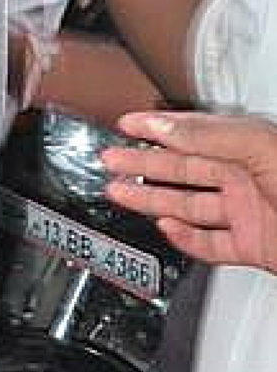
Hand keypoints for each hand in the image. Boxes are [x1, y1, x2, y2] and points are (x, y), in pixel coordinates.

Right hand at [102, 109, 276, 273]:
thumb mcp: (259, 146)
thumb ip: (211, 136)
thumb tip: (165, 128)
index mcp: (245, 146)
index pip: (191, 133)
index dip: (156, 127)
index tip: (128, 123)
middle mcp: (245, 178)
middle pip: (182, 169)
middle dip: (142, 163)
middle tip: (112, 159)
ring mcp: (248, 214)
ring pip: (190, 206)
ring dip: (153, 200)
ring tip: (121, 192)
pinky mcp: (254, 248)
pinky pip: (211, 244)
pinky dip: (186, 239)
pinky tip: (167, 229)